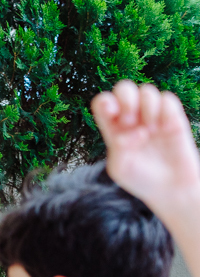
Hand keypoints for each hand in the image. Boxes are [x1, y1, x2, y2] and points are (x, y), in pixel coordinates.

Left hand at [90, 81, 199, 211]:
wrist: (171, 189)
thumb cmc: (141, 180)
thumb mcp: (121, 169)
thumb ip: (119, 149)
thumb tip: (134, 132)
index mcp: (114, 128)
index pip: (103, 102)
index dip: (106, 102)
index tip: (114, 115)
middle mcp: (132, 119)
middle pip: (124, 87)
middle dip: (126, 98)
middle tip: (129, 119)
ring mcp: (153, 117)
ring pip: (147, 90)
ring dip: (147, 107)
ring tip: (150, 130)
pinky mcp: (173, 118)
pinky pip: (167, 98)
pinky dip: (164, 110)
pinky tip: (164, 129)